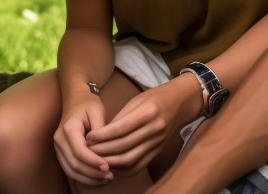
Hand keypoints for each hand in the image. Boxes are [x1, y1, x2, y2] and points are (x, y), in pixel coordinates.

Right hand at [54, 93, 113, 185]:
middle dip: (93, 174)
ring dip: (88, 178)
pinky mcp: (61, 152)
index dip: (94, 162)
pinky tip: (97, 178)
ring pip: (70, 170)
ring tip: (106, 179)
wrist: (76, 99)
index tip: (108, 168)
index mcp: (69, 128)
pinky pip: (70, 169)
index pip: (80, 151)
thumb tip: (103, 151)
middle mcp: (59, 139)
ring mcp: (58, 147)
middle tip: (111, 176)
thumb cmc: (89, 104)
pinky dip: (83, 176)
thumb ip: (100, 131)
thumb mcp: (97, 111)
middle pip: (74, 164)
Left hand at [85, 75, 201, 177]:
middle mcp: (155, 129)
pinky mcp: (157, 152)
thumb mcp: (137, 100)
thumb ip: (120, 118)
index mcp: (148, 112)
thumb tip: (100, 135)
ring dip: (110, 162)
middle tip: (87, 150)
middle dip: (102, 150)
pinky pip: (138, 166)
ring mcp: (157, 143)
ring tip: (95, 158)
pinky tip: (111, 165)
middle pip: (123, 146)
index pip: (120, 128)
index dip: (102, 135)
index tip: (88, 137)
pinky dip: (122, 169)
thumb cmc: (156, 98)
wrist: (181, 103)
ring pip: (130, 159)